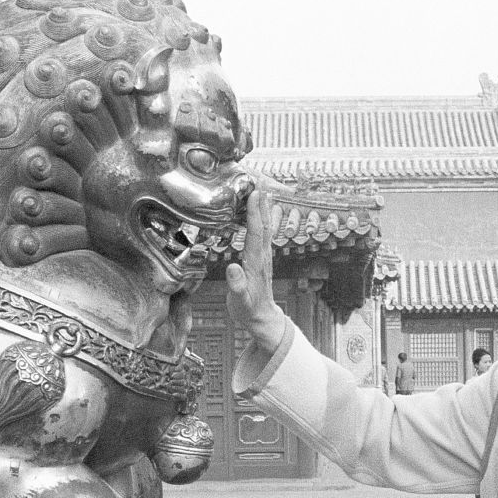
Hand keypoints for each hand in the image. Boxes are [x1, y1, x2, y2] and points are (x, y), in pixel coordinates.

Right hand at [225, 175, 288, 347]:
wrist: (262, 318)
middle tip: (260, 180)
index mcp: (255, 262)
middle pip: (264, 223)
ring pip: (265, 226)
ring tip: (262, 188)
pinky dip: (261, 218)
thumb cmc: (248, 310)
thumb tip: (232, 269)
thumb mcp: (240, 301)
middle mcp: (262, 255)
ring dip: (264, 206)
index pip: (256, 232)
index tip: (253, 194)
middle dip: (262, 201)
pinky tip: (260, 210)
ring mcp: (263, 255)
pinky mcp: (261, 257)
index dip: (254, 213)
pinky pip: (262, 232)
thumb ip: (237, 286)